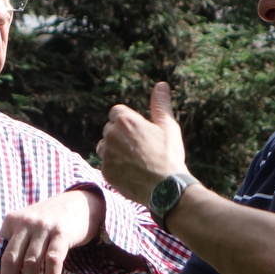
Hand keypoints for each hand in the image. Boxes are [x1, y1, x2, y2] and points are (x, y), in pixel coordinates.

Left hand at [0, 189, 103, 273]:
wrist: (81, 202)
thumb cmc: (51, 220)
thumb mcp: (29, 225)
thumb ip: (17, 243)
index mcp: (12, 221)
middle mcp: (25, 223)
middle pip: (11, 259)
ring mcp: (44, 227)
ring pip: (31, 262)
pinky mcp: (62, 232)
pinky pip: (53, 258)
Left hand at [99, 82, 189, 205]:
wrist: (167, 188)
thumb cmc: (169, 155)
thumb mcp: (168, 127)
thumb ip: (160, 104)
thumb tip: (161, 84)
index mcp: (125, 120)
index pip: (116, 113)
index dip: (127, 122)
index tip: (138, 132)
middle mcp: (111, 135)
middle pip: (110, 129)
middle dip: (121, 136)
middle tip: (140, 148)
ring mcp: (106, 154)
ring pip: (105, 147)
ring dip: (114, 150)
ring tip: (135, 160)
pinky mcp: (105, 171)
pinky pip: (106, 164)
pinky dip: (115, 167)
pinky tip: (131, 172)